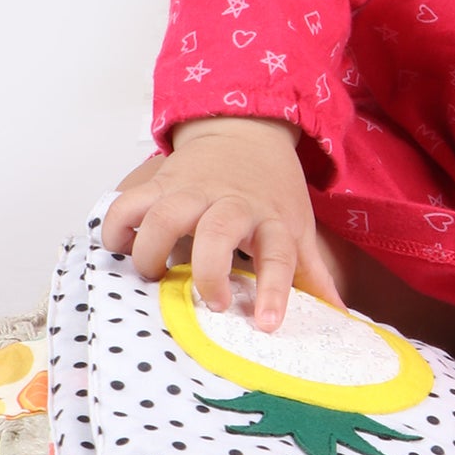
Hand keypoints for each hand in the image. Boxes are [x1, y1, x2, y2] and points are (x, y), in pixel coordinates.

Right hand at [99, 117, 346, 331]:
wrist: (246, 130)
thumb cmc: (272, 189)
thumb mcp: (298, 225)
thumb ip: (312, 272)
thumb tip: (339, 315)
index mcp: (271, 219)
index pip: (279, 256)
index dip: (273, 291)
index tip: (265, 325)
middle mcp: (232, 204)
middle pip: (217, 233)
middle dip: (207, 272)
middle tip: (207, 301)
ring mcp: (192, 191)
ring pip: (164, 217)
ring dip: (151, 251)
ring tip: (154, 273)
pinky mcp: (160, 182)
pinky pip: (128, 203)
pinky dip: (116, 227)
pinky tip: (119, 246)